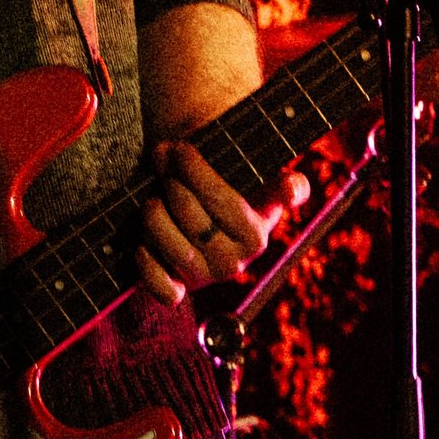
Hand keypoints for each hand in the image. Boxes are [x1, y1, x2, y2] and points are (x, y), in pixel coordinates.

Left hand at [134, 141, 298, 308]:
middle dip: (169, 178)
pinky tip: (144, 243)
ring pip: (161, 235)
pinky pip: (157, 283)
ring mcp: (204, 278)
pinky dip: (145, 261)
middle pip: (185, 209)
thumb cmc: (229, 195)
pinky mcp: (180, 291)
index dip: (192, 167)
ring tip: (155, 196)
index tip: (180, 148)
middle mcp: (233, 264)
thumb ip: (284, 186)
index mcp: (256, 237)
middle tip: (162, 158)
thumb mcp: (262, 188)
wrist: (205, 224)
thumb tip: (294, 188)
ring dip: (152, 210)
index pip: (218, 195)